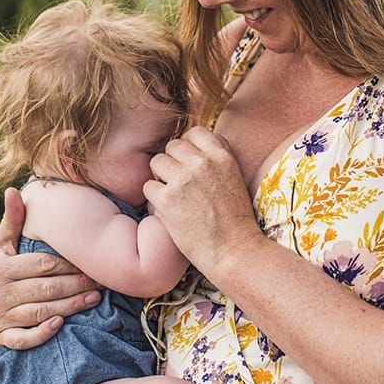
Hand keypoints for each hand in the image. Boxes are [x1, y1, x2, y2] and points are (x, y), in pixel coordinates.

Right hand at [0, 187, 102, 348]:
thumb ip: (11, 220)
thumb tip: (13, 190)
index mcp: (2, 268)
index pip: (42, 266)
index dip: (67, 265)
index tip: (89, 263)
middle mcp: (0, 292)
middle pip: (46, 289)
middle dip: (76, 285)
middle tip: (101, 282)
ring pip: (40, 312)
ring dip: (69, 307)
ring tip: (93, 299)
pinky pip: (22, 339)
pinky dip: (40, 334)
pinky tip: (60, 325)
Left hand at [143, 126, 260, 275]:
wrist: (233, 251)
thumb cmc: (235, 219)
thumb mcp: (235, 177)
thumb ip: (218, 155)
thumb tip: (196, 140)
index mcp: (221, 156)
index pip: (195, 132)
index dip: (188, 147)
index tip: (188, 163)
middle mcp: (202, 163)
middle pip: (172, 146)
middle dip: (172, 162)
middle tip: (179, 183)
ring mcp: (183, 180)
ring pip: (156, 162)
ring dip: (160, 177)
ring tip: (173, 195)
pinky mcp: (167, 199)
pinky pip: (148, 186)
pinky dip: (154, 199)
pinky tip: (167, 210)